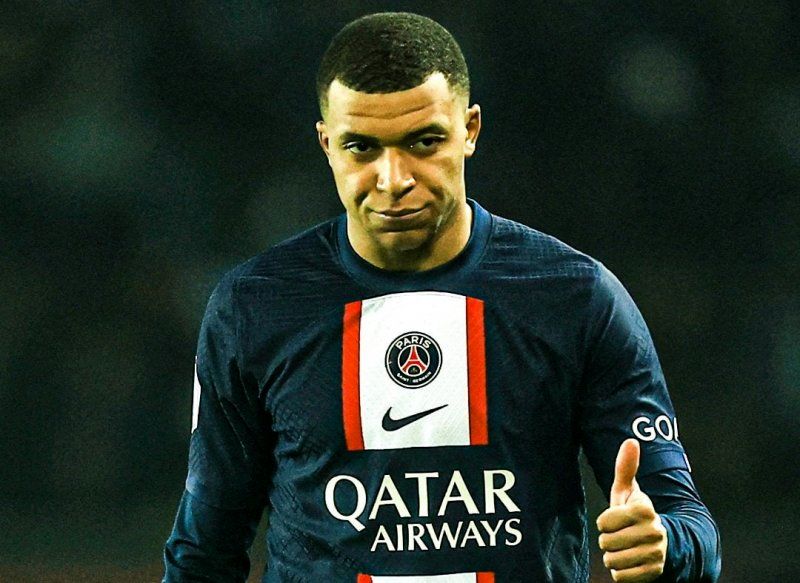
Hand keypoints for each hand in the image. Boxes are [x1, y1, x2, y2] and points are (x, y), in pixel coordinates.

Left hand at [596, 439, 667, 581]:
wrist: (664, 544)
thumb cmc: (636, 514)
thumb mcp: (629, 491)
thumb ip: (626, 467)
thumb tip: (631, 440)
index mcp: (645, 510)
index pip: (603, 522)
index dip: (605, 522)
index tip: (616, 519)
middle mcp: (654, 532)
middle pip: (606, 543)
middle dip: (608, 540)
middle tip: (622, 536)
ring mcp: (656, 554)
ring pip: (612, 561)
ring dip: (614, 557)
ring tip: (626, 549)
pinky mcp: (654, 573)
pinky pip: (620, 577)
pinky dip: (621, 572)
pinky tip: (631, 563)